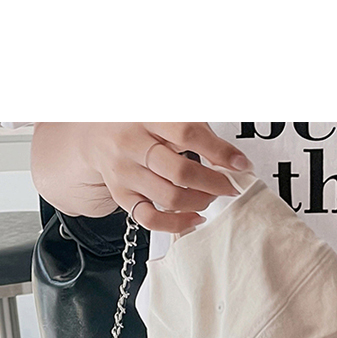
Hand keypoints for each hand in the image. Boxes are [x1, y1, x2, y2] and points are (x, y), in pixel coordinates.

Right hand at [31, 122, 251, 230]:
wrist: (96, 135)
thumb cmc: (139, 124)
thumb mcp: (164, 114)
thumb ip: (196, 130)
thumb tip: (231, 157)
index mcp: (146, 116)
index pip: (187, 132)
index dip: (218, 151)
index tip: (240, 163)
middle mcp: (132, 144)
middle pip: (179, 171)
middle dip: (212, 183)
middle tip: (228, 186)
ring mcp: (125, 172)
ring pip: (169, 197)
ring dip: (199, 202)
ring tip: (211, 197)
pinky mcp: (122, 195)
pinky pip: (150, 218)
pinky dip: (177, 223)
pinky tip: (194, 218)